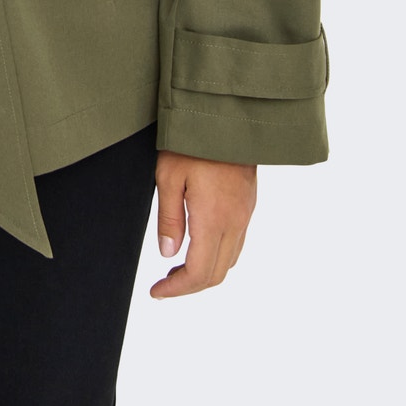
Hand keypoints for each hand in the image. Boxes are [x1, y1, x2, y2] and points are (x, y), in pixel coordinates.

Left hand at [150, 150, 256, 298]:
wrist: (227, 114)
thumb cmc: (193, 141)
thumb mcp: (168, 176)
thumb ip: (169, 219)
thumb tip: (169, 254)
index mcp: (213, 219)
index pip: (199, 273)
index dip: (177, 290)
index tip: (157, 292)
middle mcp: (235, 222)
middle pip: (217, 273)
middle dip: (189, 286)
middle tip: (164, 284)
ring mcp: (245, 213)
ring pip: (229, 260)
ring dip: (205, 272)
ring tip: (178, 268)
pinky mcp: (248, 203)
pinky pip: (236, 242)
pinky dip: (218, 255)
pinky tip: (199, 245)